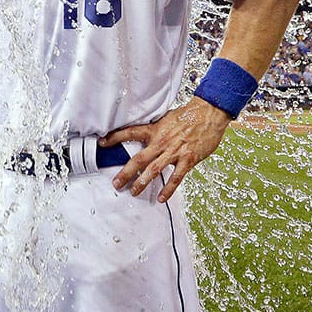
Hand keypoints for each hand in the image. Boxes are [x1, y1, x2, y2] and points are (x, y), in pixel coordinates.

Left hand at [99, 97, 231, 202]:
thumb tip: (147, 133)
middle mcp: (162, 142)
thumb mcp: (167, 118)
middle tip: (116, 183)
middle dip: (126, 172)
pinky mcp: (188, 159)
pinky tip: (161, 198)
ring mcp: (174, 152)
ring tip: (134, 192)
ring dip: (142, 182)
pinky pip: (176, 177)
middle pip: (139, 159)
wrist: (209, 114)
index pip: (130, 132)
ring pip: (154, 170)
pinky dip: (168, 189)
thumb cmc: (190, 115)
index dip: (115, 137)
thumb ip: (156, 128)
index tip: (102, 142)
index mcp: (155, 130)